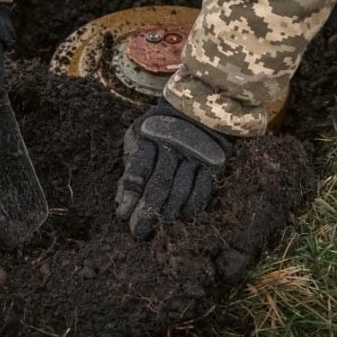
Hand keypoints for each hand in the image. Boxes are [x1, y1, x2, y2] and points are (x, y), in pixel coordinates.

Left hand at [116, 99, 233, 238]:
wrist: (198, 105)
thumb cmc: (159, 128)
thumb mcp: (138, 138)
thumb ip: (131, 169)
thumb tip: (122, 204)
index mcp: (149, 136)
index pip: (139, 169)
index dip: (131, 194)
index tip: (123, 215)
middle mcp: (173, 144)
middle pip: (159, 183)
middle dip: (147, 211)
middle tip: (138, 232)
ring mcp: (195, 153)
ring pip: (181, 189)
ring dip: (168, 211)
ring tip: (159, 226)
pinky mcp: (213, 162)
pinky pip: (203, 189)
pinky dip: (192, 205)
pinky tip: (182, 216)